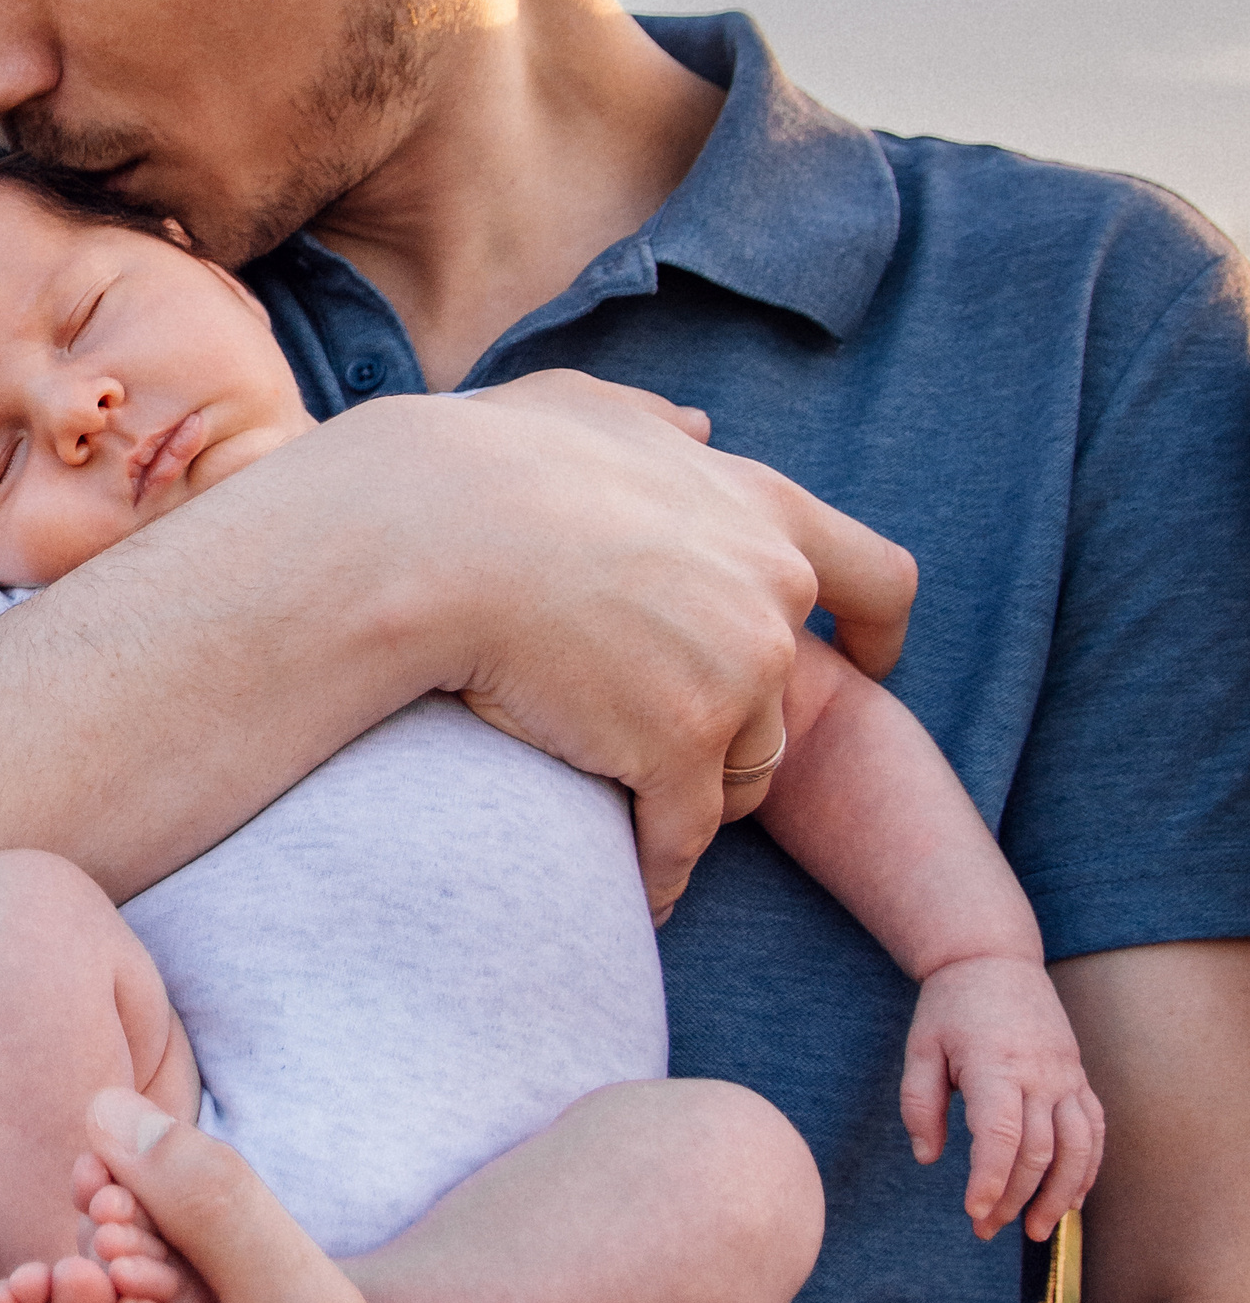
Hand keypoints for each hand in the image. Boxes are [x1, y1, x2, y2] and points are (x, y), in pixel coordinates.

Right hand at [416, 371, 917, 918]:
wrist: (429, 536)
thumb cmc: (482, 466)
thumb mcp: (579, 409)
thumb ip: (651, 422)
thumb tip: (699, 427)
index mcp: (758, 510)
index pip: (872, 578)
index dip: (872, 632)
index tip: (864, 662)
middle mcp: (770, 592)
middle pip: (789, 700)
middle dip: (741, 734)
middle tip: (678, 756)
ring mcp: (734, 674)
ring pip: (742, 772)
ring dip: (694, 798)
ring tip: (635, 817)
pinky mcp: (679, 748)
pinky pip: (683, 835)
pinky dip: (662, 870)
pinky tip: (637, 893)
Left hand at [902, 955, 1104, 1240]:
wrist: (993, 961)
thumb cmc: (949, 1007)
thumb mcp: (920, 1048)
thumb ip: (920, 1104)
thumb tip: (928, 1158)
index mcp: (995, 1066)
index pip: (1001, 1136)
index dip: (990, 1180)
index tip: (973, 1211)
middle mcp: (1039, 1074)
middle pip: (1037, 1151)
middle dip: (1013, 1198)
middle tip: (986, 1229)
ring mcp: (1066, 1076)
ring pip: (1077, 1148)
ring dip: (1060, 1195)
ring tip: (1038, 1232)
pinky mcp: (1079, 1078)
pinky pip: (1094, 1131)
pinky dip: (1087, 1169)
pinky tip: (1071, 1199)